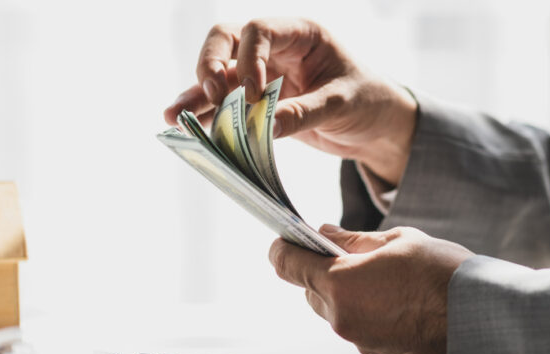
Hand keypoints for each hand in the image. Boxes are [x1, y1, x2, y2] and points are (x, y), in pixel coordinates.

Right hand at [163, 18, 416, 185]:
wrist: (375, 128)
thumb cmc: (368, 102)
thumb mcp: (342, 105)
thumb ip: (304, 113)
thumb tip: (264, 126)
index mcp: (301, 34)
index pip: (260, 31)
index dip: (250, 58)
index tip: (255, 95)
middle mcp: (276, 49)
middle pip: (227, 41)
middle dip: (212, 65)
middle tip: (214, 95)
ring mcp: (263, 74)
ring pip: (219, 75)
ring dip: (196, 94)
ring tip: (174, 117)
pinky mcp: (257, 103)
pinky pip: (225, 104)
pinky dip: (206, 114)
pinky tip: (184, 126)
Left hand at [268, 225, 473, 353]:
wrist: (478, 318)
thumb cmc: (444, 277)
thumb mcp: (397, 240)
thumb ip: (354, 240)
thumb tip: (328, 234)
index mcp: (340, 282)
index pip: (286, 264)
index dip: (283, 248)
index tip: (287, 239)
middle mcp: (341, 316)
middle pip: (309, 289)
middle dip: (324, 270)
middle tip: (351, 254)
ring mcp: (357, 338)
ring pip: (332, 309)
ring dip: (345, 293)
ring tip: (382, 278)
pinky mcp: (374, 351)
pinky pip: (355, 326)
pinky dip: (364, 311)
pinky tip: (394, 299)